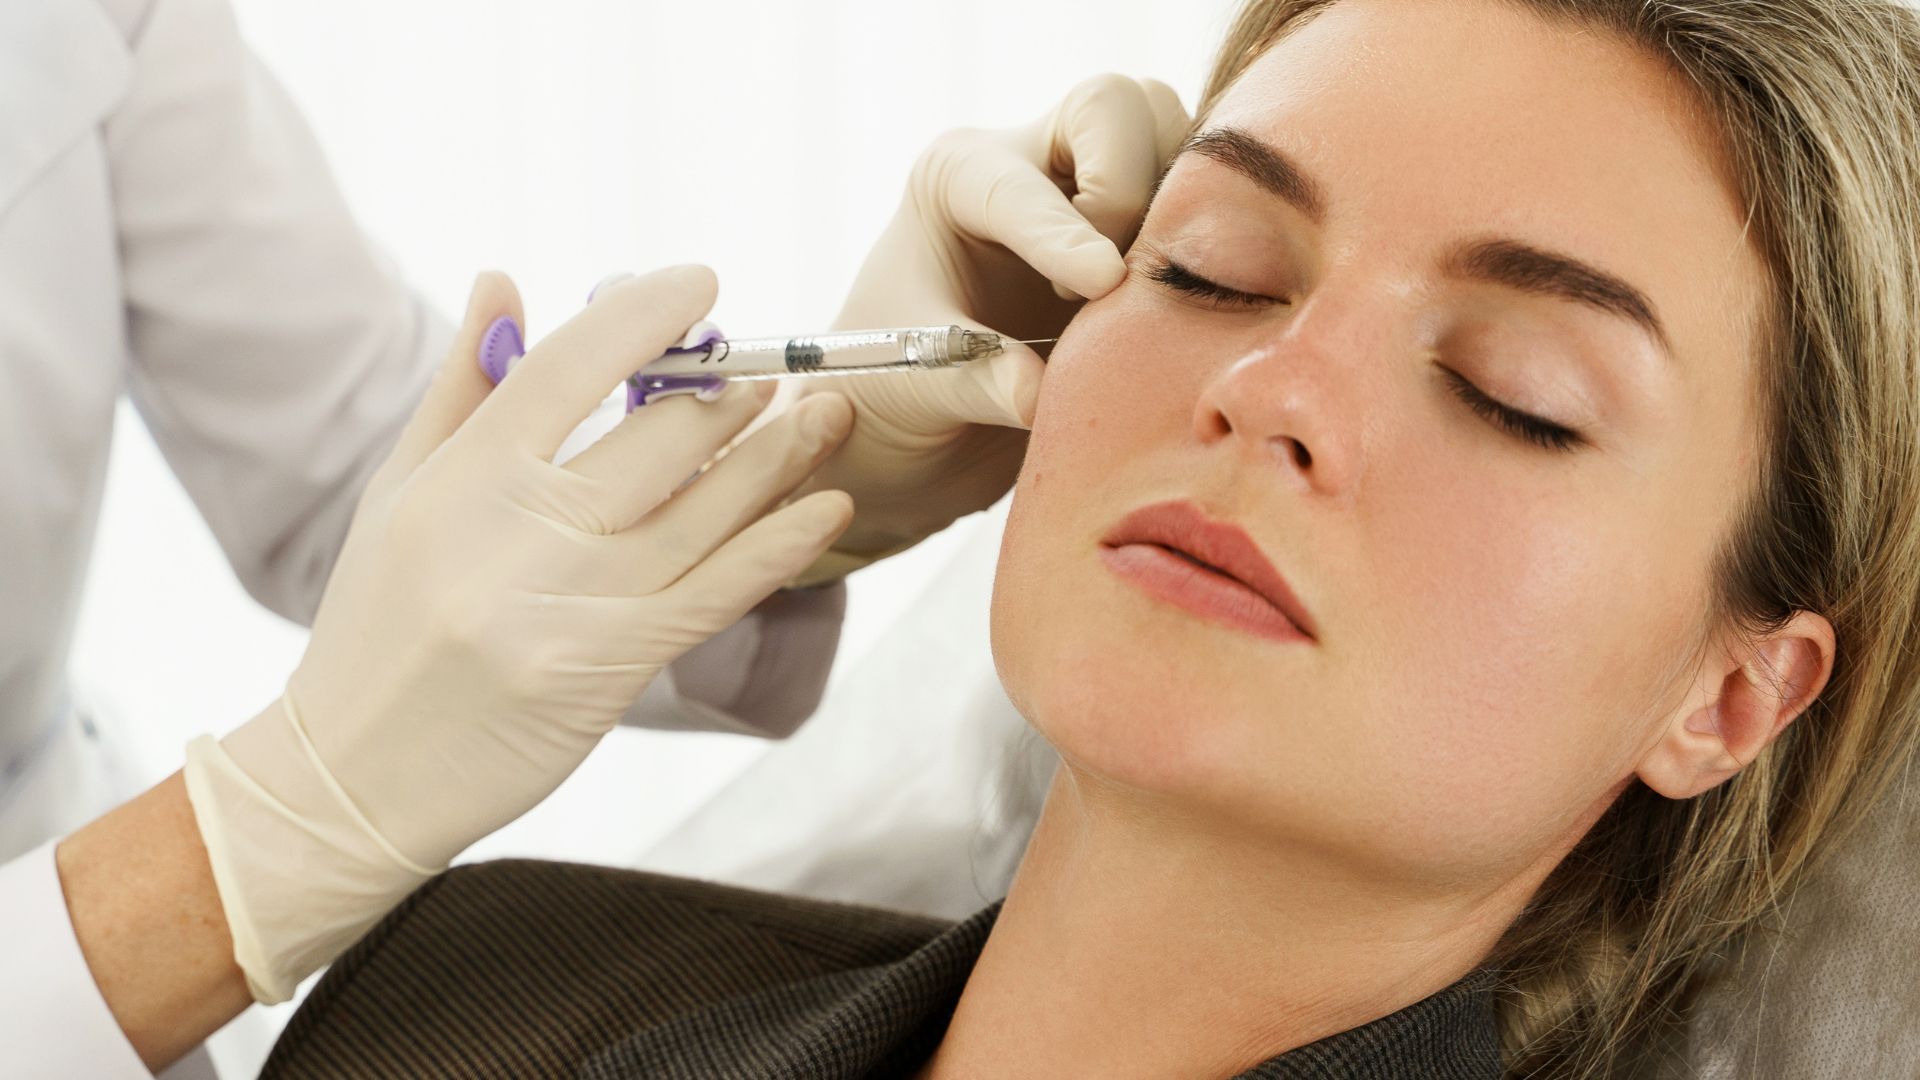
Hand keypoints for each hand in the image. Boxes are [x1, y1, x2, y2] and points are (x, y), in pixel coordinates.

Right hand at [183, 266, 855, 1000]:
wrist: (356, 779)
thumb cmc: (375, 629)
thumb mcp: (398, 495)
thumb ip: (463, 387)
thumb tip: (504, 279)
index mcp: (461, 479)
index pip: (567, 366)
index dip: (645, 314)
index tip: (701, 282)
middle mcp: (519, 533)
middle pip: (656, 436)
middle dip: (729, 392)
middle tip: (771, 370)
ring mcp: (572, 603)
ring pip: (703, 510)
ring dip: (780, 455)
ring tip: (827, 414)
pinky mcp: (612, 667)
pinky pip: (715, 591)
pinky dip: (780, 545)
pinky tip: (828, 507)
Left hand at [786, 75, 1190, 583]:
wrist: (921, 418)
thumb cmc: (894, 384)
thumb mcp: (912, 383)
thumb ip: (972, 381)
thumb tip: (1035, 394)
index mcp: (958, 175)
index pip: (1021, 181)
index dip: (1063, 232)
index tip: (1099, 281)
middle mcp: (1035, 160)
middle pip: (1118, 107)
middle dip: (1127, 187)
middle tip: (1103, 286)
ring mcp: (1101, 188)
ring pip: (1179, 140)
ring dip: (1182, 213)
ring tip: (1140, 299)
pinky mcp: (1150, 231)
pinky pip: (1212, 203)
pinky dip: (1215, 245)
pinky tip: (1180, 311)